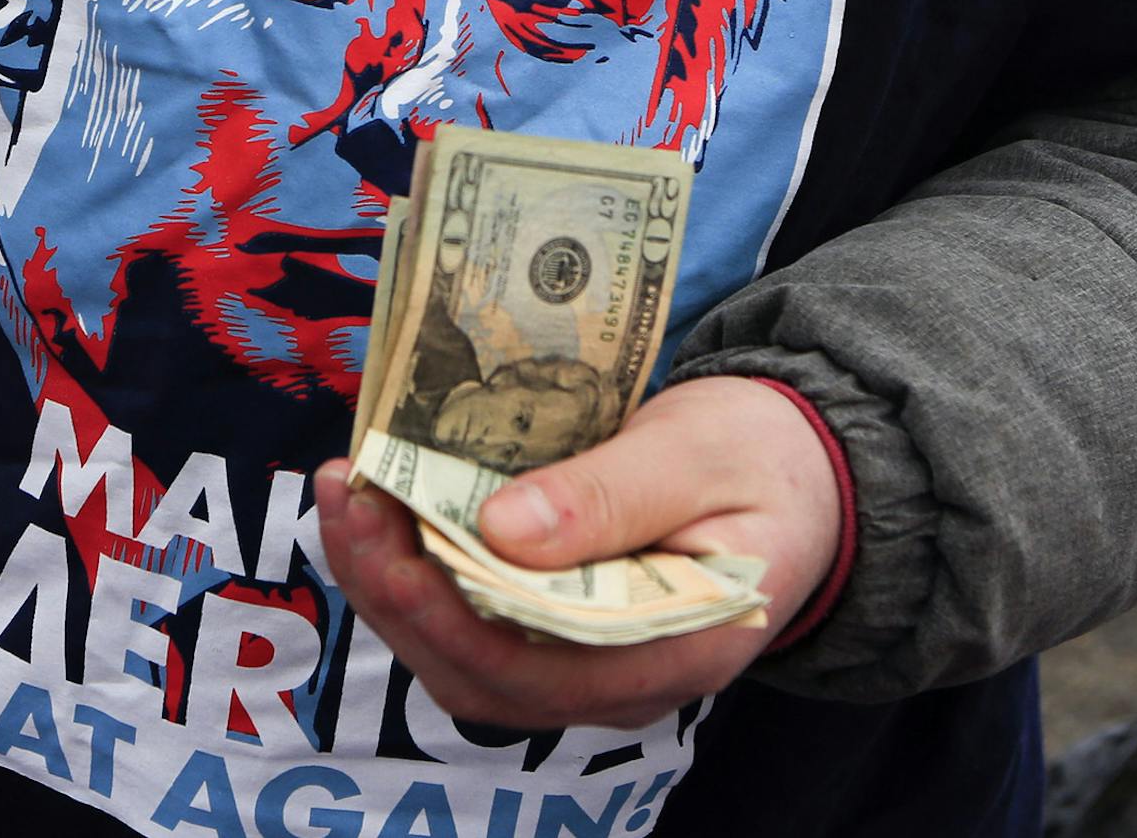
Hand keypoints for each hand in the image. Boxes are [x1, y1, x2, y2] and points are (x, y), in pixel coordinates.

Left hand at [314, 375, 841, 730]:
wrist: (794, 471)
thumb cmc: (759, 458)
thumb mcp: (699, 454)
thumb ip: (611, 497)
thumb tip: (499, 530)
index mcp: (677, 650)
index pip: (535, 664)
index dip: (443, 605)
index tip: (380, 520)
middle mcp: (620, 682)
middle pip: (478, 669)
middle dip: (393, 586)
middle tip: (341, 491)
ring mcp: (583, 666)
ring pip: (460, 655)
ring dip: (389, 580)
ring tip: (344, 492)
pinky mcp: (553, 633)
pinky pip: (468, 623)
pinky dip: (414, 570)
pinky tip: (379, 511)